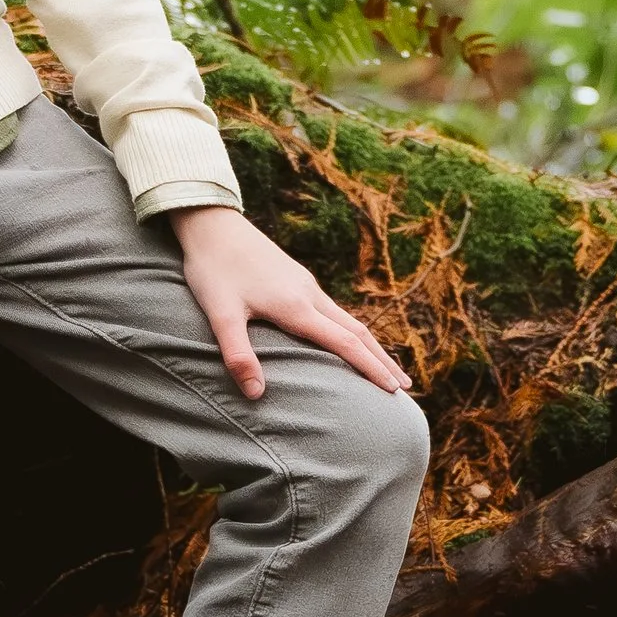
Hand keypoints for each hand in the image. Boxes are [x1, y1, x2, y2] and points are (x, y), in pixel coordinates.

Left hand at [172, 204, 413, 400]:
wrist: (212, 222)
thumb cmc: (213, 269)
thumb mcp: (219, 314)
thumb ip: (238, 354)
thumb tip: (256, 394)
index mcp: (296, 306)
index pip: (346, 343)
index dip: (371, 369)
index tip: (394, 390)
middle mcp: (309, 294)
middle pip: (358, 331)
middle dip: (382, 361)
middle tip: (405, 387)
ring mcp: (305, 284)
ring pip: (348, 319)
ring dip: (369, 345)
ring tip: (384, 367)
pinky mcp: (297, 278)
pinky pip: (334, 309)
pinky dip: (351, 329)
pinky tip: (345, 337)